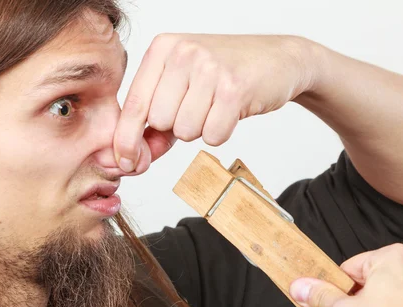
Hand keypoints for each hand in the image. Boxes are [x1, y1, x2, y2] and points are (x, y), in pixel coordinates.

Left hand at [113, 34, 316, 172]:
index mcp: (162, 48)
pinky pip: (212, 136)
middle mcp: (182, 52)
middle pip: (159, 122)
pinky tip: (231, 110)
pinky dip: (221, 132)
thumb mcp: (182, 86)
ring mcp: (209, 68)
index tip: (124, 162)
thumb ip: (154, 121)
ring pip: (185, 132)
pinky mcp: (234, 89)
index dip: (127, 138)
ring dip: (201, 129)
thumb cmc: (224, 74)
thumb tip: (131, 161)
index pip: (134, 103)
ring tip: (216, 105)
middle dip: (177, 127)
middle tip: (200, 106)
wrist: (278, 60)